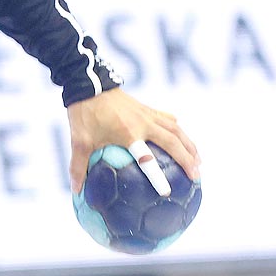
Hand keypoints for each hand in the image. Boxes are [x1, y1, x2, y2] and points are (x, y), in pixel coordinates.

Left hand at [66, 87, 200, 196]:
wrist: (88, 84)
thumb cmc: (84, 114)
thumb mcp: (78, 141)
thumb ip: (78, 167)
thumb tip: (76, 191)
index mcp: (129, 134)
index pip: (148, 159)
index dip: (158, 175)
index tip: (168, 191)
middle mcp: (144, 123)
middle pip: (174, 143)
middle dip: (187, 160)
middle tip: (196, 177)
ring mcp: (148, 114)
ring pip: (177, 130)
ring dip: (189, 145)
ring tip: (199, 161)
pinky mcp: (147, 108)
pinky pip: (168, 120)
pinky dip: (178, 130)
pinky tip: (183, 139)